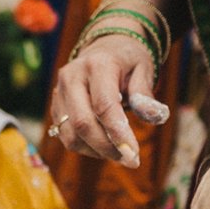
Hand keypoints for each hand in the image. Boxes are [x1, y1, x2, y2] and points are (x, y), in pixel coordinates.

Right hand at [46, 32, 170, 167]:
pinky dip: (85, 147)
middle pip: (83, 123)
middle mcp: (72, 77)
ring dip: (95, 150)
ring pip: (71, 134)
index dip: (118, 134)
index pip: (104, 106)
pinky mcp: (55, 106)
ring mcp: (59, 92)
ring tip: (118, 153)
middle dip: (107, 148)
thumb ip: (145, 94)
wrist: (103, 48)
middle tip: (129, 160)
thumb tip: (155, 117)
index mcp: (97, 65)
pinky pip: (65, 136)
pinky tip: (104, 145)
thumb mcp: (144, 69)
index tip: (134, 156)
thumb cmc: (127, 60)